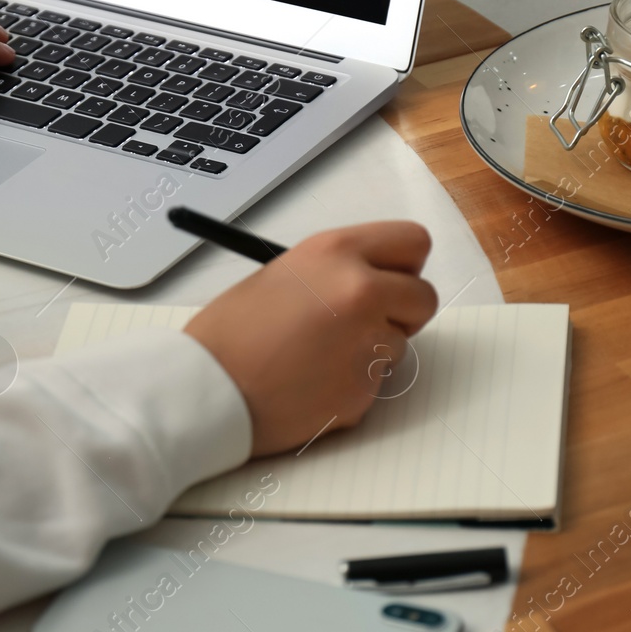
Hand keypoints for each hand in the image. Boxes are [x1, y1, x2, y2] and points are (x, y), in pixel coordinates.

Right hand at [185, 222, 438, 456]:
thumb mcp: (285, 274)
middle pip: (424, 297)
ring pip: (400, 345)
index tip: (391, 278)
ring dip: (371, 352)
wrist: (206, 390)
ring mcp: (366, 342)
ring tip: (317, 356)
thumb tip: (377, 282)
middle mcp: (360, 290)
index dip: (405, 265)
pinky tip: (311, 383)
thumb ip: (337, 272)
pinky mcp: (364, 389)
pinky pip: (376, 382)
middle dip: (402, 313)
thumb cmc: (231, 334)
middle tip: (364, 322)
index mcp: (336, 252)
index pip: (413, 242)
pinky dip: (352, 385)